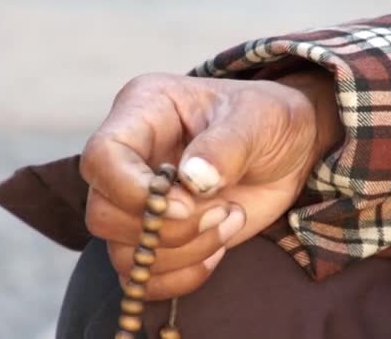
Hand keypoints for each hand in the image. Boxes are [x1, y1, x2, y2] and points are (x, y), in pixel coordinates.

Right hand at [80, 70, 340, 299]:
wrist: (288, 152)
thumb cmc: (269, 120)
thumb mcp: (259, 118)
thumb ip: (227, 145)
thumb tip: (193, 179)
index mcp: (144, 113)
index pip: (102, 157)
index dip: (134, 191)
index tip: (189, 204)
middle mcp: (132, 159)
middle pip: (103, 214)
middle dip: (166, 229)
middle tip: (221, 211)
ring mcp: (140, 203)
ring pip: (124, 253)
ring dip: (183, 253)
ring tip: (230, 220)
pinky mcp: (158, 238)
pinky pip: (145, 278)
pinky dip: (183, 276)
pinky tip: (219, 250)